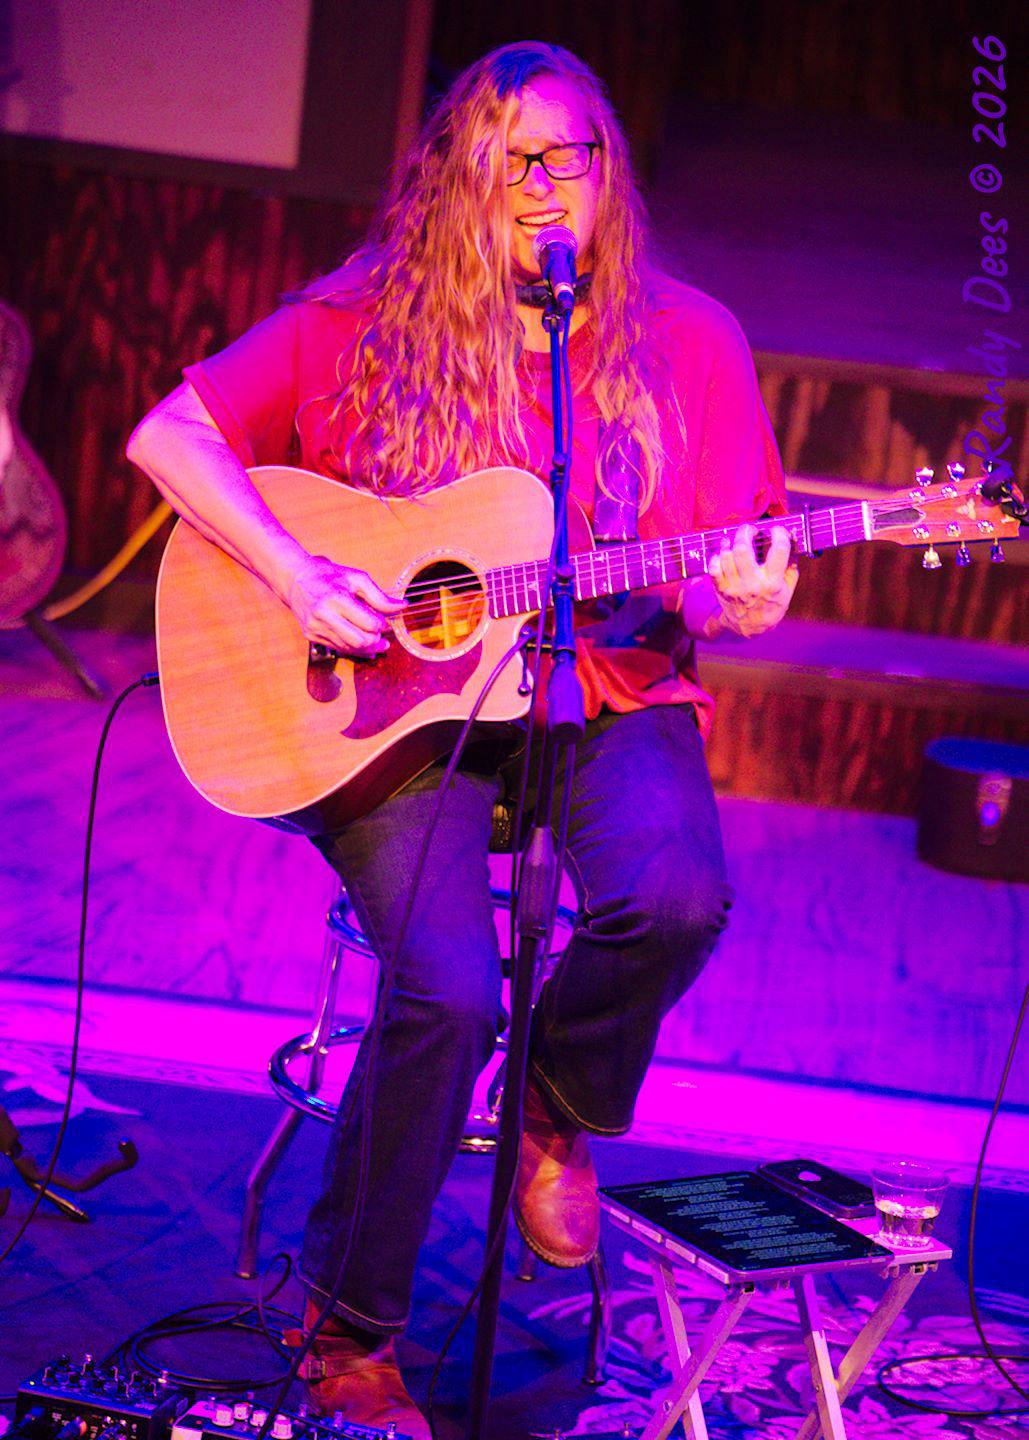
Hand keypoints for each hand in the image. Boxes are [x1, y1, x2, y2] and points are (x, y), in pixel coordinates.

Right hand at [286, 553, 404, 656]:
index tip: (385, 621)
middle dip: (376, 640)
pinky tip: (364, 646)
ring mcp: (315, 628)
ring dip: (367, 648)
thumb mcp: (357, 579)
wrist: (295, 579)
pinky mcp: (311, 635)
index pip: (369, 623)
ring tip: (379, 643)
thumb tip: (402, 607)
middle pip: (359, 640)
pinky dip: (353, 649)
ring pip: (348, 648)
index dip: (381, 624)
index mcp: (337, 599)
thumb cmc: (329, 576)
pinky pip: (337, 648)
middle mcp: (324, 616)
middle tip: (384, 636)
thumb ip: (379, 596)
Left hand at [707, 524, 797, 637]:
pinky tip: (724, 554)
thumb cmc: (772, 604)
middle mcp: (753, 584)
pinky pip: (713, 568)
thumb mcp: (788, 588)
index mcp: (773, 583)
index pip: (779, 550)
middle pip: (743, 549)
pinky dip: (717, 557)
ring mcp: (734, 587)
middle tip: (750, 529)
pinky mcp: (721, 589)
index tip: (777, 530)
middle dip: (746, 532)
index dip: (779, 534)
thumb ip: (791, 564)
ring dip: (730, 543)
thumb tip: (792, 539)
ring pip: (727, 556)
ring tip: (735, 540)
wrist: (749, 627)